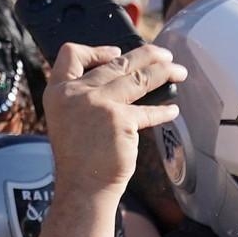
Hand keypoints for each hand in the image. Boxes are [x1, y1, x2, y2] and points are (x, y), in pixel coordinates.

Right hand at [42, 42, 185, 199]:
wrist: (82, 186)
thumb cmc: (79, 159)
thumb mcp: (67, 119)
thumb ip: (82, 98)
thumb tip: (118, 79)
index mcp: (58, 91)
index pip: (70, 54)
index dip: (96, 50)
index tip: (116, 52)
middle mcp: (76, 93)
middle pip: (115, 63)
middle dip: (146, 55)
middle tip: (165, 54)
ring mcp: (98, 104)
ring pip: (137, 78)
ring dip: (163, 72)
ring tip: (179, 71)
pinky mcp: (120, 120)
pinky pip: (148, 111)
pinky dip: (164, 111)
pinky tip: (173, 110)